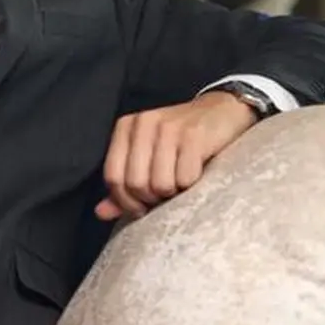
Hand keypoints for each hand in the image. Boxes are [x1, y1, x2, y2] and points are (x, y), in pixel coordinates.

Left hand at [96, 91, 258, 220]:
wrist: (223, 112)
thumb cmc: (181, 142)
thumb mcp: (148, 157)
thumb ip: (124, 184)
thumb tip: (101, 213)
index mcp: (126, 127)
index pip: (112, 177)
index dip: (126, 201)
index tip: (143, 206)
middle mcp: (143, 123)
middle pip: (135, 183)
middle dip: (152, 199)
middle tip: (167, 195)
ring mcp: (168, 127)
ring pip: (160, 184)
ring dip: (174, 193)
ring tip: (182, 183)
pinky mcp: (194, 135)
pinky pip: (185, 179)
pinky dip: (192, 185)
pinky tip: (198, 174)